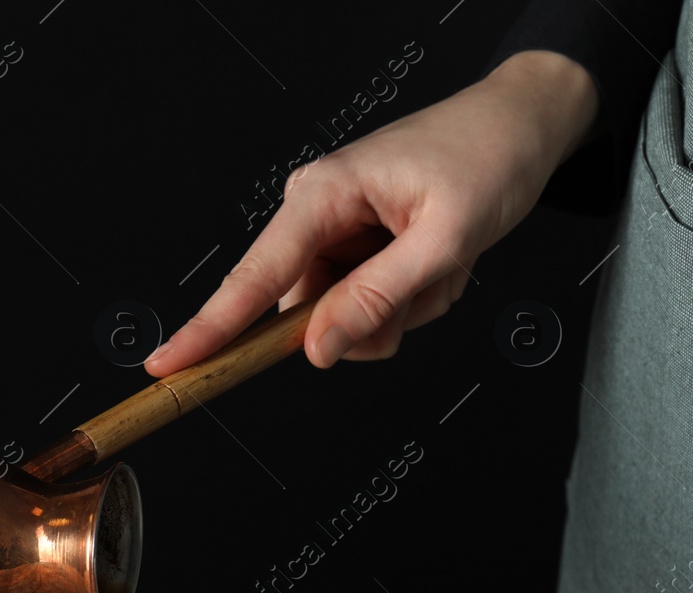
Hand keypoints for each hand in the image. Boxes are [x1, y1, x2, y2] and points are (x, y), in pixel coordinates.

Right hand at [143, 50, 597, 375]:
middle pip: (311, 312)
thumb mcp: (443, 239)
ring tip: (442, 261)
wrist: (521, 127)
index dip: (210, 328)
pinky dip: (414, 296)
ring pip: (348, 315)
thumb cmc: (487, 159)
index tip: (171, 364)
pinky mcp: (361, 243)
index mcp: (322, 195)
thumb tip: (319, 347)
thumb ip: (377, 297)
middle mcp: (319, 211)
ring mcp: (340, 229)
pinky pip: (374, 302)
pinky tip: (440, 261)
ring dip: (404, 306)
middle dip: (377, 316)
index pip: (253, 278)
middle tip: (430, 280)